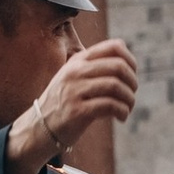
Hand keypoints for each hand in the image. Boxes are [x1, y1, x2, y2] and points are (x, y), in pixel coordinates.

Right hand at [8, 37, 139, 173]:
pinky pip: (110, 105)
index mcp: (79, 60)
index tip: (132, 75)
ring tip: (127, 108)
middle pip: (119, 66)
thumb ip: (95, 66)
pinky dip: (122, 111)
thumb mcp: (74, 76)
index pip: (114, 47)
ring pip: (116, 86)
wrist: (40, 126)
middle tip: (131, 94)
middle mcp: (76, 72)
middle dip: (132, 82)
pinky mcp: (77, 111)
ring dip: (129, 99)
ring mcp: (74, 91)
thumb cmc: (64, 101)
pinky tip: (121, 117)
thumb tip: (127, 62)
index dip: (131, 60)